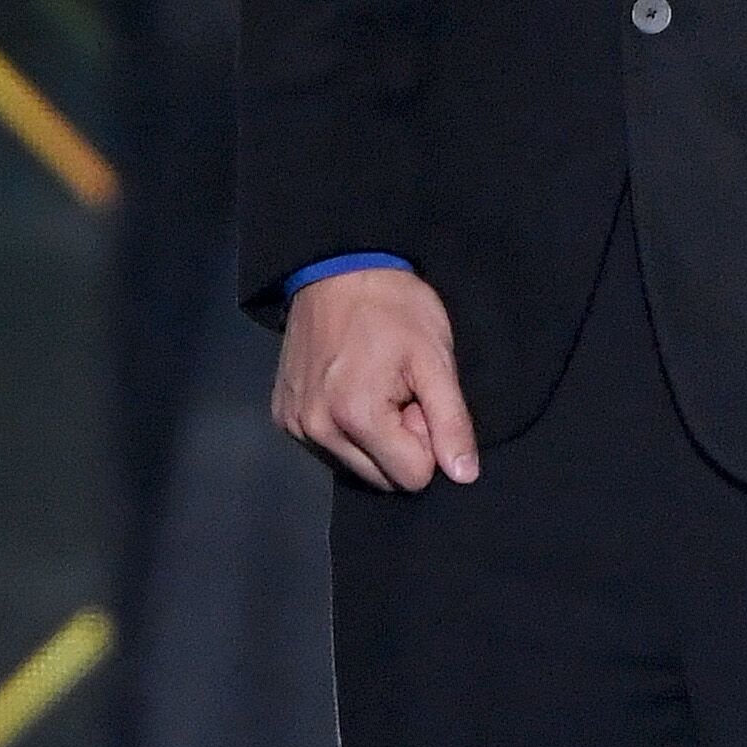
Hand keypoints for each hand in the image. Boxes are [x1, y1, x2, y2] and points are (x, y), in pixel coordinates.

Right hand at [273, 265, 479, 493]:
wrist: (337, 268)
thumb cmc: (394, 307)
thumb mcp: (435, 357)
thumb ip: (451, 421)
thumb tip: (464, 476)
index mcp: (357, 418)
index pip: (412, 477)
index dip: (426, 438)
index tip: (418, 397)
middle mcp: (317, 432)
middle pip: (381, 478)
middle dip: (400, 442)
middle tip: (400, 390)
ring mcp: (294, 426)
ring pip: (354, 467)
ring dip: (373, 438)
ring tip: (376, 384)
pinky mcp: (282, 417)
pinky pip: (327, 449)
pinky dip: (345, 428)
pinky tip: (350, 386)